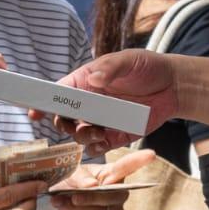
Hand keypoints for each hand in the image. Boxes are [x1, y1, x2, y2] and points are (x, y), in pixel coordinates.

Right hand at [32, 50, 177, 155]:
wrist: (174, 86)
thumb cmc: (147, 67)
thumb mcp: (127, 60)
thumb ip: (109, 69)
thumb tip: (92, 80)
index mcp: (85, 82)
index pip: (58, 93)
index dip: (44, 102)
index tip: (34, 112)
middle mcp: (89, 103)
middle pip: (64, 118)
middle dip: (64, 124)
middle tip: (72, 124)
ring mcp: (100, 121)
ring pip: (79, 135)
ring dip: (82, 136)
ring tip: (97, 132)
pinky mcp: (115, 136)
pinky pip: (97, 148)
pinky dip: (95, 149)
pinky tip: (102, 142)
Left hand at [50, 149, 154, 209]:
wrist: (59, 209)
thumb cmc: (68, 186)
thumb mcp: (70, 176)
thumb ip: (80, 178)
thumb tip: (92, 186)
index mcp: (111, 174)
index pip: (127, 167)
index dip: (139, 161)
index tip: (151, 154)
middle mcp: (118, 192)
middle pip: (115, 195)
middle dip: (91, 197)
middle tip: (72, 196)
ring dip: (79, 209)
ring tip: (60, 202)